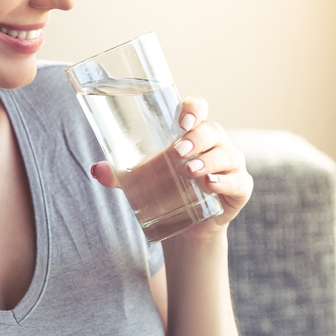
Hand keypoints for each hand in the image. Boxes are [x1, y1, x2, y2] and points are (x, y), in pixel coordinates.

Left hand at [91, 96, 252, 234]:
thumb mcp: (141, 181)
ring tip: (189, 171)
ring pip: (227, 154)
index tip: (182, 120)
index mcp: (193, 132)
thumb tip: (96, 169)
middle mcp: (215, 144)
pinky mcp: (240, 188)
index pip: (197, 109)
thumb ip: (120, 175)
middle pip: (212, 130)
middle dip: (197, 139)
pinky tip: (210, 185)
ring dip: (209, 161)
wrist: (186, 226)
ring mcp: (231, 165)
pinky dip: (225, 182)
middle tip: (179, 151)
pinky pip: (238, 181)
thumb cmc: (166, 190)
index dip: (193, 108)